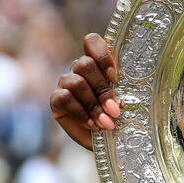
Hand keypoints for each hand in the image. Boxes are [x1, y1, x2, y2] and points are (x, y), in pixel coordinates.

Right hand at [50, 32, 121, 150]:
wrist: (105, 139)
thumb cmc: (120, 116)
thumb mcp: (127, 102)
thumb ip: (127, 93)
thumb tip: (124, 99)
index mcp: (98, 62)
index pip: (92, 42)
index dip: (102, 56)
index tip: (115, 77)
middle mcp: (80, 69)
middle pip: (86, 64)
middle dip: (103, 90)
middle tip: (115, 111)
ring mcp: (66, 82)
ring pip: (76, 82)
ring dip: (94, 105)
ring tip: (107, 123)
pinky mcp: (56, 99)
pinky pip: (64, 98)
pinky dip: (80, 113)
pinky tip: (92, 124)